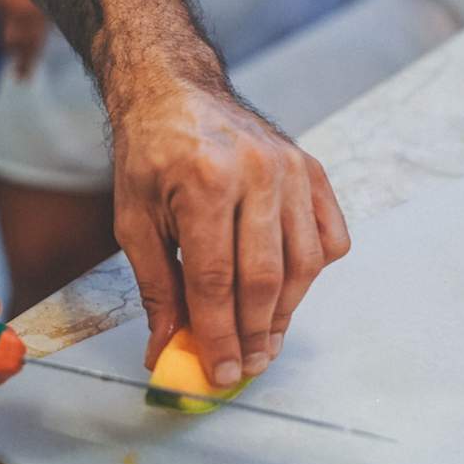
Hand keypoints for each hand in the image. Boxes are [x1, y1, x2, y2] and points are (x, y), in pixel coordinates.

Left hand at [111, 85, 350, 386]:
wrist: (176, 90)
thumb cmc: (150, 155)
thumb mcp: (134, 219)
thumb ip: (156, 287)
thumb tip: (167, 351)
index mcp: (202, 181)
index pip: (215, 279)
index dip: (218, 335)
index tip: (219, 373)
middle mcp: (255, 172)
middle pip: (263, 277)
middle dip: (254, 334)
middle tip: (244, 367)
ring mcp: (291, 168)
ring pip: (303, 263)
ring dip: (285, 312)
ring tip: (264, 341)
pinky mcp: (311, 169)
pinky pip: (329, 237)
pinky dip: (313, 272)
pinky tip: (288, 290)